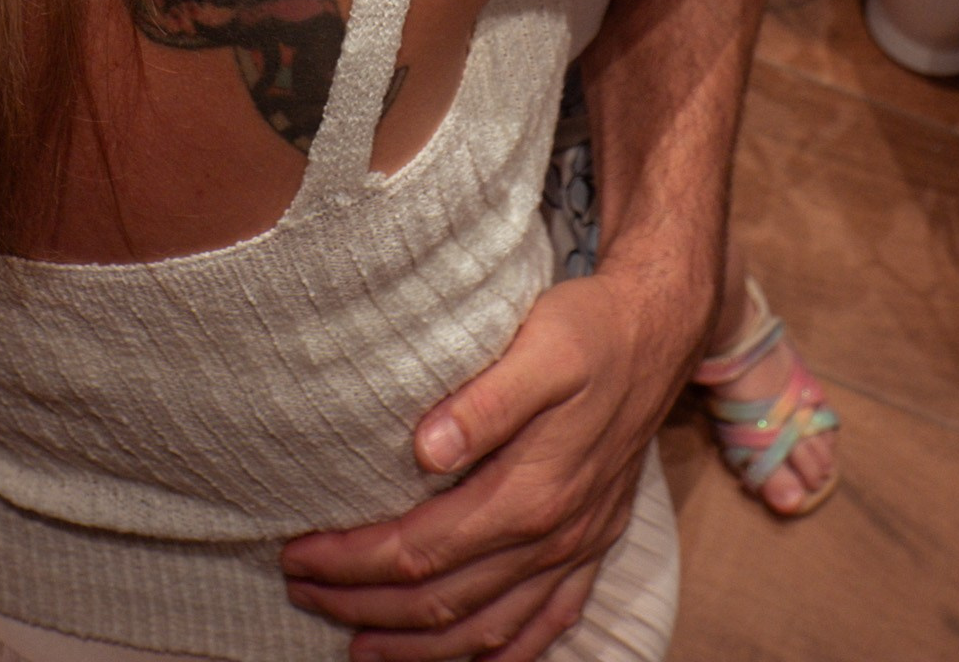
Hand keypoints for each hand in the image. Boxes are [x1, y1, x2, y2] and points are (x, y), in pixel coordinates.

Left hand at [281, 257, 698, 660]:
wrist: (658, 331)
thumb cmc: (589, 330)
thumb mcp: (539, 346)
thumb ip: (485, 402)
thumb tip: (424, 449)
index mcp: (530, 494)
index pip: (421, 551)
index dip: (355, 562)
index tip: (300, 553)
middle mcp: (552, 537)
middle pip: (443, 600)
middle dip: (365, 606)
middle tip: (303, 592)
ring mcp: (575, 549)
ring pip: (487, 629)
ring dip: (419, 647)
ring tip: (359, 646)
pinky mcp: (592, 545)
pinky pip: (546, 624)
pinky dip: (502, 653)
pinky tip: (474, 660)